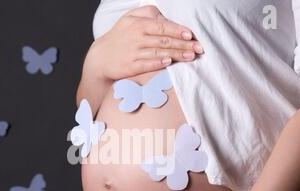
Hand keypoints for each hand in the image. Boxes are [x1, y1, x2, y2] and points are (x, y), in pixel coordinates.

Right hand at [86, 5, 203, 80]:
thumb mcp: (131, 19)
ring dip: (176, 55)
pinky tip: (169, 63)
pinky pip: (147, 64)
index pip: (163, 26)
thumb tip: (168, 19)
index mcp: (138, 24)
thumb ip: (150, 15)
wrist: (101, 57)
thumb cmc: (121, 36)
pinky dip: (159, 63)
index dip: (178, 31)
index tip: (191, 35)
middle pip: (164, 41)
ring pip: (158, 53)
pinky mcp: (130, 66)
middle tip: (198, 48)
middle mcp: (136, 37)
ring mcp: (133, 52)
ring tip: (191, 57)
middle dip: (183, 45)